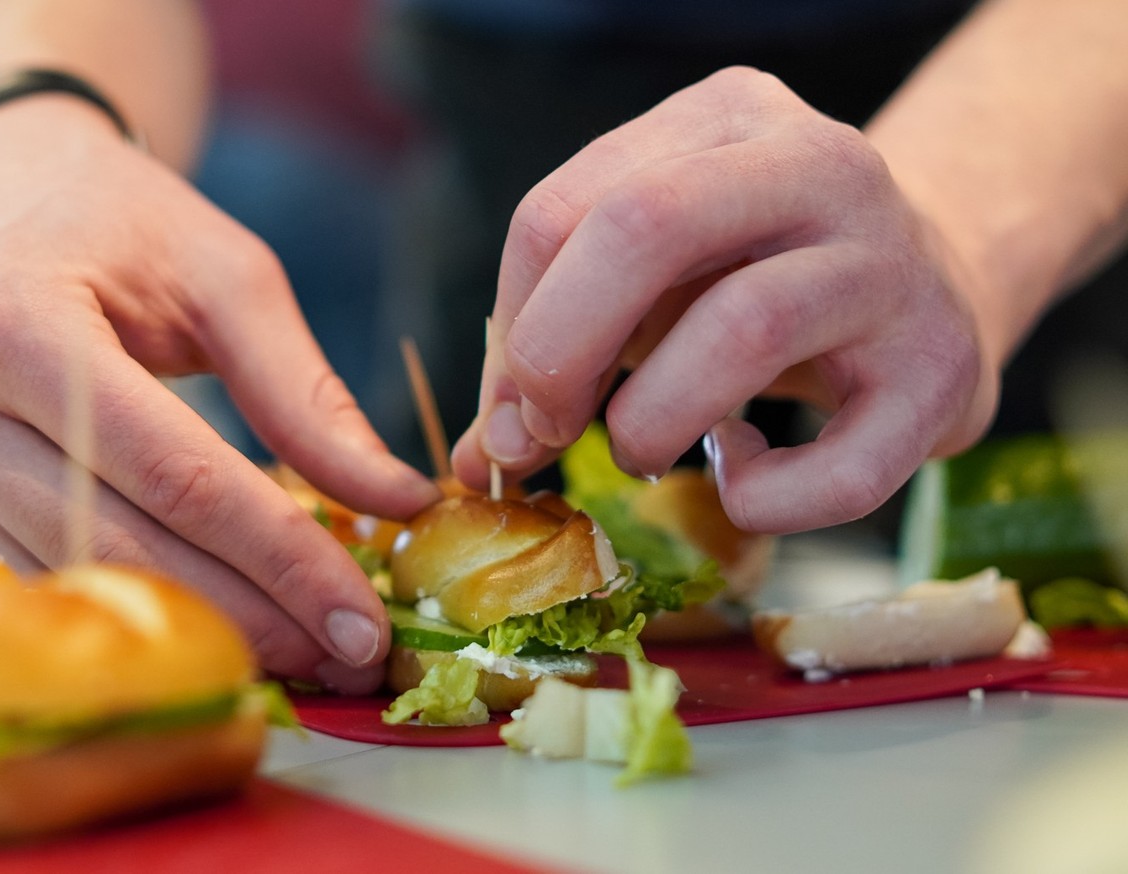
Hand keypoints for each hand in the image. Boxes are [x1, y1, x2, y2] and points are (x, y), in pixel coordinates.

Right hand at [0, 96, 437, 690]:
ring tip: (296, 655)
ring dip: (190, 633)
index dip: (280, 557)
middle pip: (119, 548)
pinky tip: (202, 631)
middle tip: (346, 658)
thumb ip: (303, 391)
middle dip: (247, 617)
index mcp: (19, 324)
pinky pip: (26, 584)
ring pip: (69, 584)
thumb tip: (397, 500)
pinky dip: (118, 618)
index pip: (176, 475)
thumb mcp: (221, 272)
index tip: (363, 618)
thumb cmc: (111, 220)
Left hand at [453, 67, 997, 532]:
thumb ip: (562, 343)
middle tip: (546, 430)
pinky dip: (762, 498)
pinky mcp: (943, 372)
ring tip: (640, 447)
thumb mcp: (658, 276)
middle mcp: (819, 165)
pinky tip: (741, 471)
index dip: (514, 326)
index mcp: (724, 119)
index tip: (512, 408)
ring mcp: (893, 264)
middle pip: (645, 228)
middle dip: (559, 351)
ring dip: (652, 422)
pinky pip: (838, 466)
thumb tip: (481, 456)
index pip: (563, 210)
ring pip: (743, 329)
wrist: (945, 284)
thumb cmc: (762, 279)